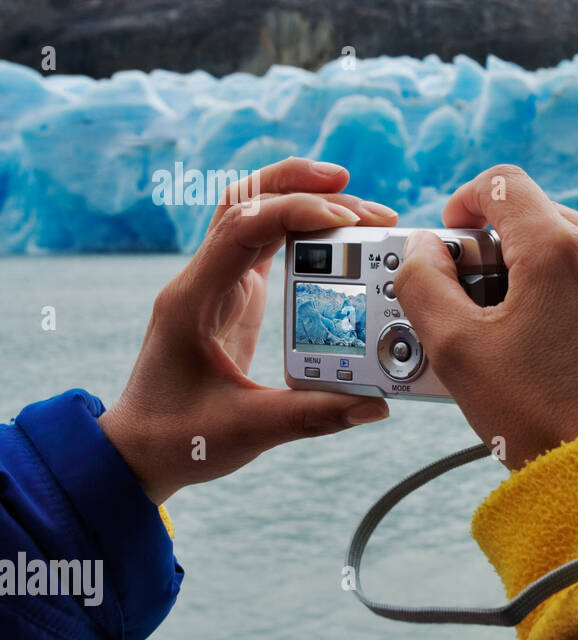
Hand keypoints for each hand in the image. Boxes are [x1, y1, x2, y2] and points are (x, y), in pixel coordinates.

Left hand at [99, 158, 397, 503]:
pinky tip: (342, 233)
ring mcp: (218, 284)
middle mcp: (203, 280)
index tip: (347, 222)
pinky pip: (268, 244)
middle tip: (368, 205)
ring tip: (363, 211)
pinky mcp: (235, 296)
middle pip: (248, 200)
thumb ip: (313, 416)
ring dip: (306, 201)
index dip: (296, 213)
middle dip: (306, 189)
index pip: (242, 227)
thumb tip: (376, 406)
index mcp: (195, 300)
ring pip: (258, 214)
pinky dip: (303, 229)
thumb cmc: (179, 439)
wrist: (139, 450)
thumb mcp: (247, 430)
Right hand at [394, 165, 577, 469]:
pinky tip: (562, 344)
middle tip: (478, 296)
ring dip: (543, 270)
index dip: (467, 201)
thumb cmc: (537, 417)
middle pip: (542, 216)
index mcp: (558, 249)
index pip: (503, 184)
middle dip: (504, 245)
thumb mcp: (454, 350)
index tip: (455, 234)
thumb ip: (421, 282)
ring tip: (521, 327)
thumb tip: (423, 248)